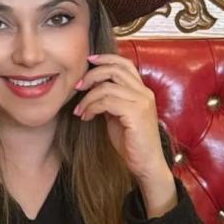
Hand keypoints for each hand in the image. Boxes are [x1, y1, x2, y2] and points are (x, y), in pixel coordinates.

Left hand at [72, 54, 170, 183]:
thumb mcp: (117, 116)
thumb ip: (110, 100)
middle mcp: (144, 93)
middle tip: (77, 86)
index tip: (89, 60)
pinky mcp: (136, 113)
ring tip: (80, 110)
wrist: (146, 164)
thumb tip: (92, 89)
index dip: (106, 58)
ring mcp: (142, 102)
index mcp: (141, 91)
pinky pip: (107, 102)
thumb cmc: (131, 142)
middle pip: (115, 70)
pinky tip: (86, 117)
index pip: (125, 64)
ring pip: (107, 87)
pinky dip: (92, 107)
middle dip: (92, 75)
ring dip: (88, 98)